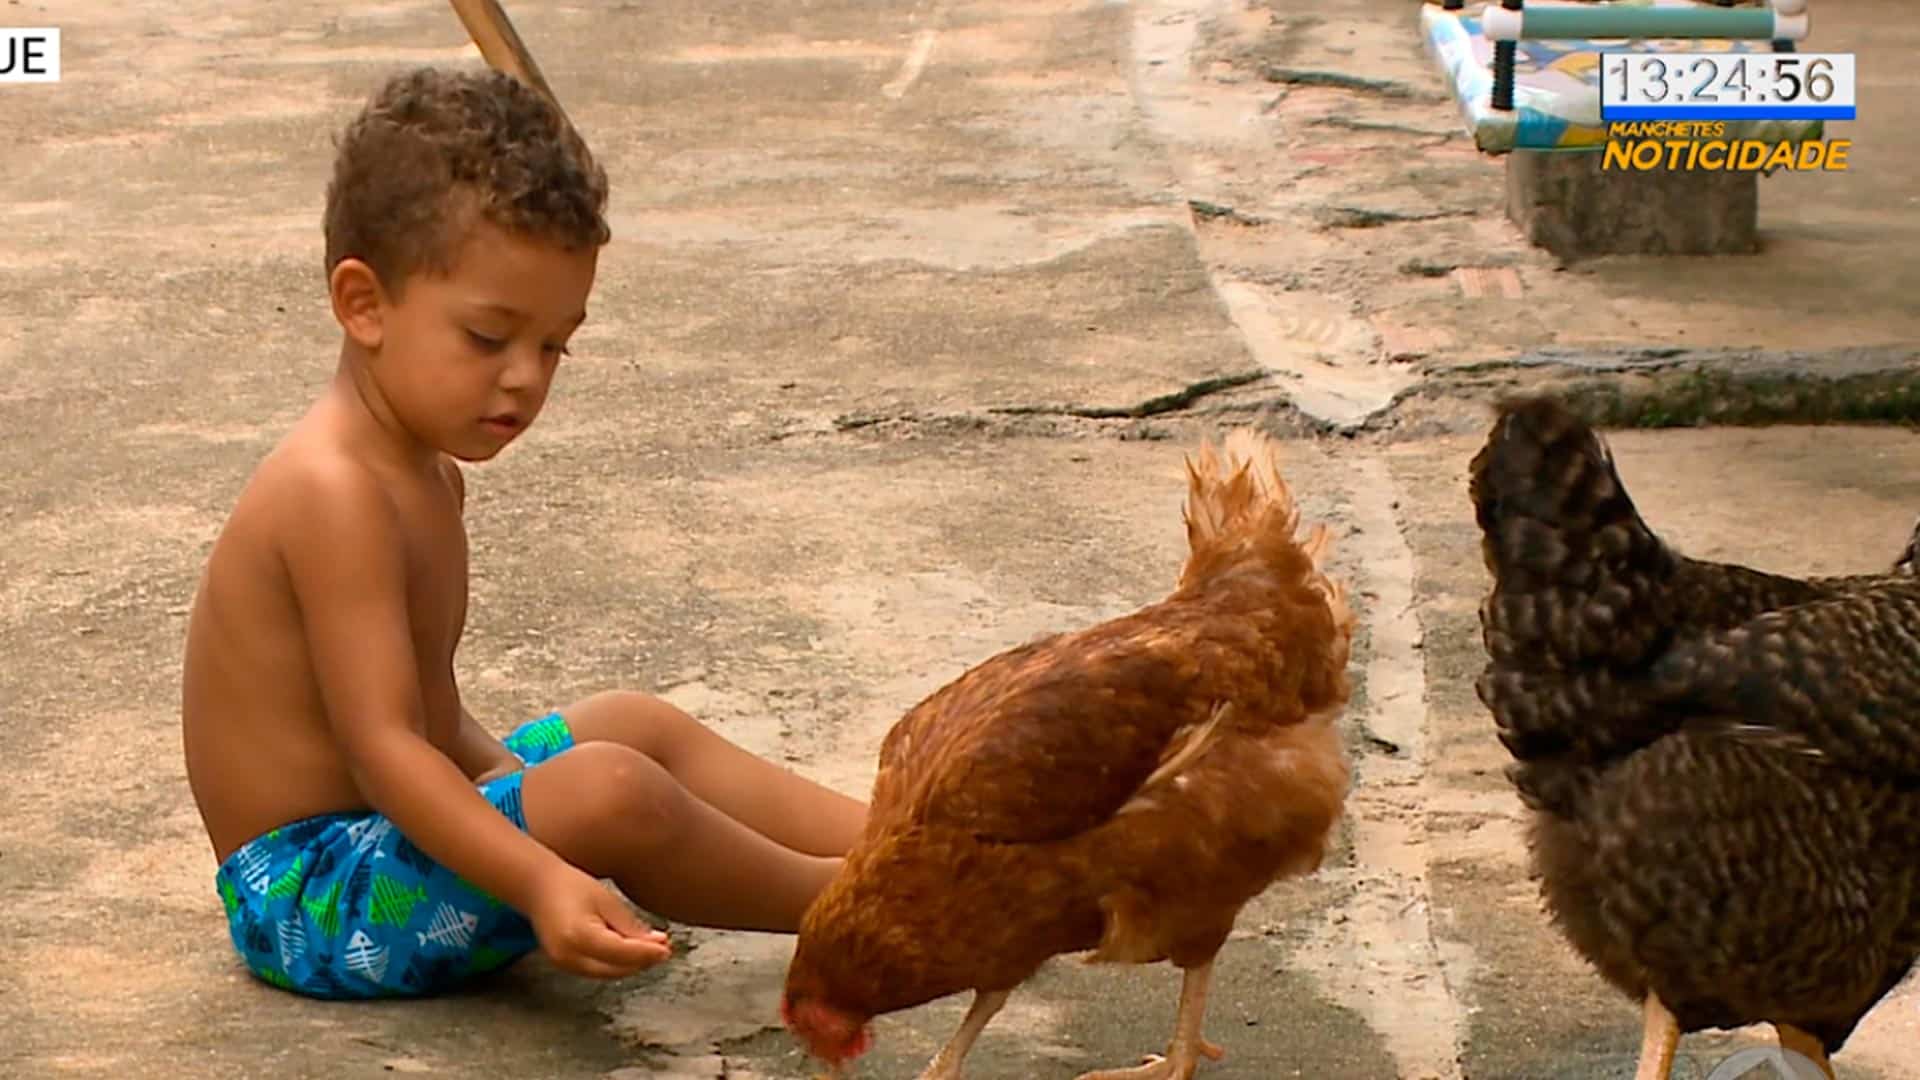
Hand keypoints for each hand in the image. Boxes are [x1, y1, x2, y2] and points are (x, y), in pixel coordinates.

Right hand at [526, 863, 671, 978]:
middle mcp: (568, 956)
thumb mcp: (606, 900)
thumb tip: (657, 946)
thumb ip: (630, 927)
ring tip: (652, 949)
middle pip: (616, 969)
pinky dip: (616, 964)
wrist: (538, 887)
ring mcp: (563, 964)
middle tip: (664, 949)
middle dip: (642, 961)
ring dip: (631, 965)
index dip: (647, 954)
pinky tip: (631, 952)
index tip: (667, 950)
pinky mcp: (564, 965)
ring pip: (608, 973)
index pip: (621, 953)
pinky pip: (597, 970)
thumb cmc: (571, 886)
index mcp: (579, 936)